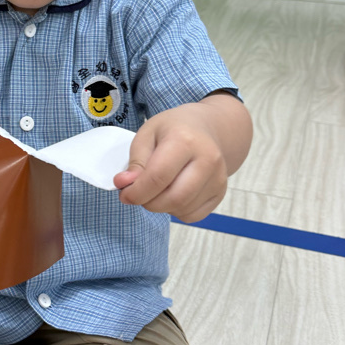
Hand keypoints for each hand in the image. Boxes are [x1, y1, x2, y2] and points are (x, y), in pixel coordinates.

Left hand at [113, 106, 227, 221]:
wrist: (206, 128)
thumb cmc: (173, 130)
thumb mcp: (148, 133)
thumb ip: (136, 161)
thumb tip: (124, 184)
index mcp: (185, 140)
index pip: (158, 177)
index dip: (137, 192)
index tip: (125, 194)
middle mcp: (208, 159)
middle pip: (174, 198)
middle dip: (148, 203)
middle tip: (139, 193)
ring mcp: (218, 178)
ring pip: (182, 209)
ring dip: (161, 207)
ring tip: (156, 189)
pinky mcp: (221, 192)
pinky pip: (193, 216)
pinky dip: (176, 211)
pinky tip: (172, 193)